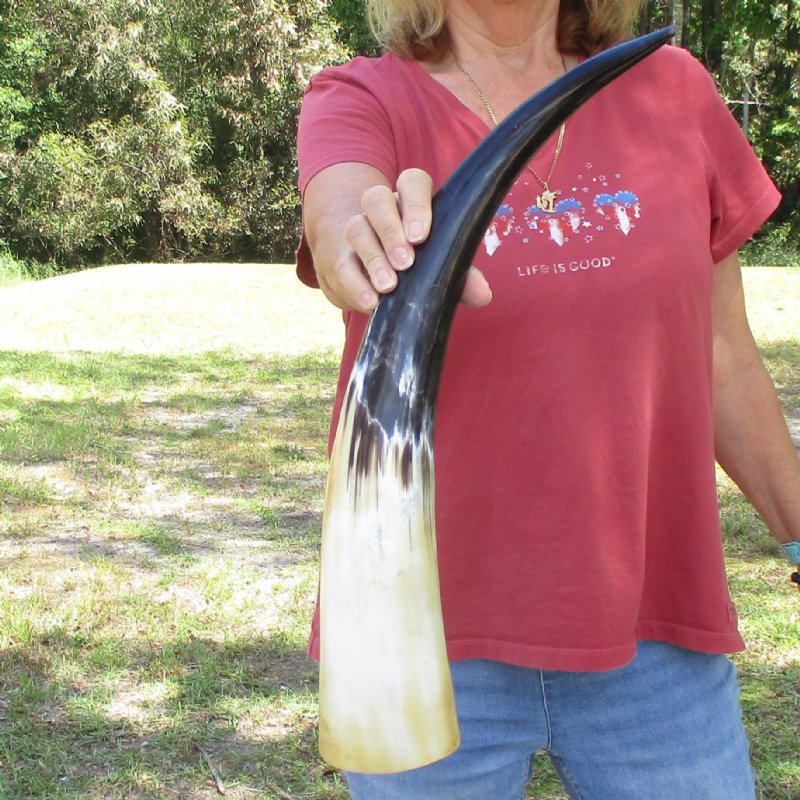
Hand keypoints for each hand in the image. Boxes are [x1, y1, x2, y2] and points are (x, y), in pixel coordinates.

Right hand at [308, 166, 491, 312]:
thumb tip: (484, 295)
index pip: (412, 183)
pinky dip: (354, 283)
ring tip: (388, 286)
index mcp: (410, 203)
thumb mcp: (440, 271)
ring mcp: (357, 231)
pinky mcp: (339, 258)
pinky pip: (342, 263)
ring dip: (373, 257)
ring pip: (357, 227)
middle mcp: (381, 210)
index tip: (421, 236)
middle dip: (390, 231)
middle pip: (376, 200)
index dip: (417, 205)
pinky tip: (369, 301)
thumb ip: (462, 280)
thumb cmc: (417, 270)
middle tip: (406, 263)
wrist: (375, 285)